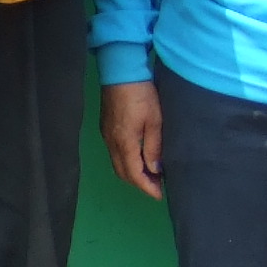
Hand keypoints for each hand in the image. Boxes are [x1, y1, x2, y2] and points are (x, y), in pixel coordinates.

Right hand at [100, 81, 164, 198]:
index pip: (133, 174)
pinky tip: (139, 157)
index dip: (146, 187)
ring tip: (151, 174)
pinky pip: (114, 153)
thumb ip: (153, 147)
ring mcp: (106, 135)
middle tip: (157, 186)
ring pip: (117, 163)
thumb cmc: (142, 95)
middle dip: (139, 183)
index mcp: (124, 142)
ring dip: (132, 173)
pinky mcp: (105, 127)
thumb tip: (155, 170)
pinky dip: (127, 162)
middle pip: (122, 172)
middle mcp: (111, 142)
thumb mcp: (154, 121)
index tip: (160, 195)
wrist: (121, 71)